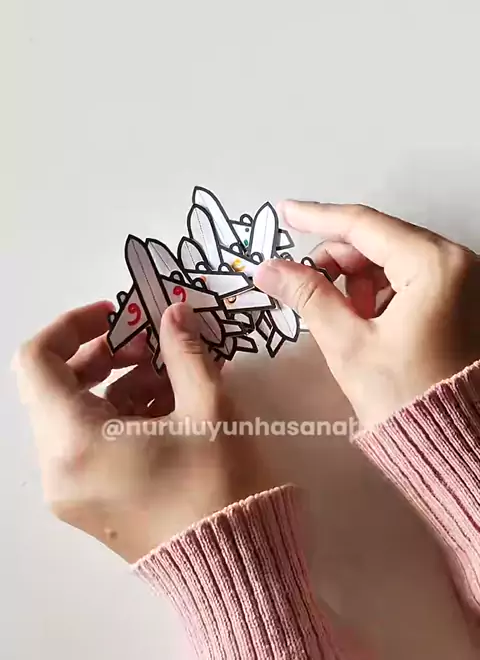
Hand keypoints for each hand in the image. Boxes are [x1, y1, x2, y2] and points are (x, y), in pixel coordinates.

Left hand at [14, 302, 265, 561]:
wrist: (235, 569)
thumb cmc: (218, 486)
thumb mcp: (208, 407)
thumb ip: (184, 350)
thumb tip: (174, 312)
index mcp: (73, 441)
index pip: (37, 360)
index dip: (71, 325)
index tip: (117, 313)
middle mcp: (57, 468)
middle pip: (55, 386)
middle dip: (102, 354)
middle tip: (151, 344)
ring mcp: (70, 491)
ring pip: (74, 414)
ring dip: (116, 384)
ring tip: (172, 377)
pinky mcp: (90, 504)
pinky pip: (88, 443)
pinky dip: (118, 416)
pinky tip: (168, 407)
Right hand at [256, 202, 479, 428]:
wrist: (457, 446)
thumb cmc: (407, 398)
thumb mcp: (349, 344)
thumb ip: (308, 296)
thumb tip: (269, 268)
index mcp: (433, 264)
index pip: (363, 225)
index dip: (317, 217)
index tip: (284, 212)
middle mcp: (457, 261)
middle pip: (379, 238)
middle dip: (338, 259)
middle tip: (308, 287)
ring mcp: (464, 278)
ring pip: (393, 256)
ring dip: (359, 277)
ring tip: (344, 318)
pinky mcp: (463, 295)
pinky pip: (412, 275)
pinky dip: (382, 290)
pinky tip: (367, 321)